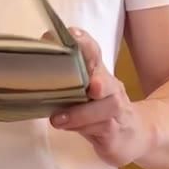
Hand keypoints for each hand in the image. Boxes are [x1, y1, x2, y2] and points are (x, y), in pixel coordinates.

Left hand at [48, 27, 154, 167]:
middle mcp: (111, 91)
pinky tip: (69, 129)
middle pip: (107, 82)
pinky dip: (85, 129)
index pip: (94, 55)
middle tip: (91, 86)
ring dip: (82, 113)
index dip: (84, 43)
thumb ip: (63, 83)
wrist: (135, 135)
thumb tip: (33, 70)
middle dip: (98, 80)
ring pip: (107, 109)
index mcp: (100, 76)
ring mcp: (117, 113)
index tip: (72, 33)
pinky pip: (104, 130)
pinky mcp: (116, 134)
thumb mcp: (83, 94)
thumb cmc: (100, 112)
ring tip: (58, 119)